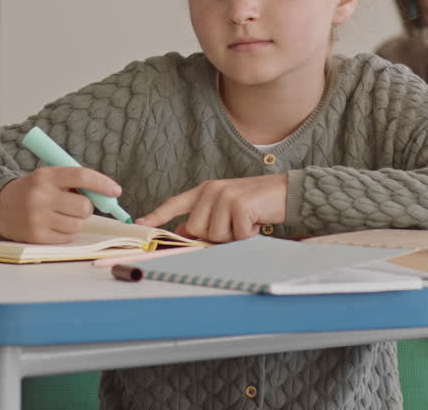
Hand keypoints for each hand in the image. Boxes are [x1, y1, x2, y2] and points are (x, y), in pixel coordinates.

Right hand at [0, 165, 122, 243]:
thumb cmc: (32, 190)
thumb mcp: (47, 177)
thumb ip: (72, 182)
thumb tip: (105, 195)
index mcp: (46, 176)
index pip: (81, 176)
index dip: (102, 183)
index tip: (116, 191)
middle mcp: (41, 196)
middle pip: (84, 206)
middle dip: (86, 207)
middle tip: (76, 205)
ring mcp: (38, 218)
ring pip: (77, 224)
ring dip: (75, 221)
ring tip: (60, 215)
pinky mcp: (37, 236)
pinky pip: (67, 237)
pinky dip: (66, 232)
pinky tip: (53, 225)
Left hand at [134, 174, 286, 242]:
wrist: (287, 192)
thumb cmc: (257, 205)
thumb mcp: (226, 208)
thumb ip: (205, 219)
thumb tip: (183, 234)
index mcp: (205, 190)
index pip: (175, 203)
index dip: (157, 216)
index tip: (140, 224)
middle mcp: (211, 190)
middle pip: (195, 229)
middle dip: (214, 236)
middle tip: (235, 226)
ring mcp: (224, 196)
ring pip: (214, 236)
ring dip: (233, 237)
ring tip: (246, 223)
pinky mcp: (239, 205)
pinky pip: (235, 236)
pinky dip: (248, 236)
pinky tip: (256, 223)